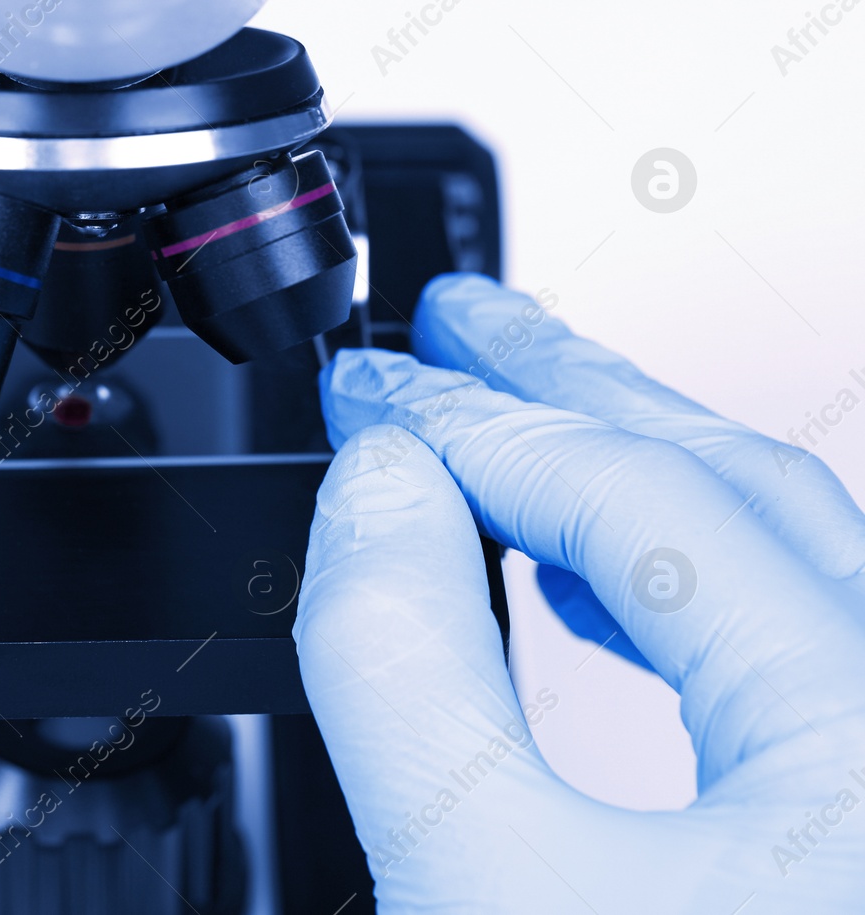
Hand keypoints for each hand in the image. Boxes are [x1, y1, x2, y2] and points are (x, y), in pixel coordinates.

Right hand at [293, 273, 864, 911]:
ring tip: (514, 424)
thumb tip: (377, 492)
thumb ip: (404, 672)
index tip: (363, 387)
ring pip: (774, 552)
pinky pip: (793, 636)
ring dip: (624, 469)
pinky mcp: (857, 818)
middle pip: (735, 485)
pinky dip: (675, 579)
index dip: (465, 422)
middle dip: (566, 389)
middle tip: (459, 321)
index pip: (633, 497)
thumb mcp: (481, 885)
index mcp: (853, 732)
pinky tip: (595, 586)